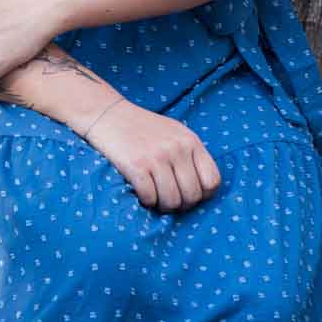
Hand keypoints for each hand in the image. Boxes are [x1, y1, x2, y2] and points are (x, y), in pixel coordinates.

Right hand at [81, 100, 222, 211]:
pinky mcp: (136, 166)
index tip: (189, 195)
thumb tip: (203, 189)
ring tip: (155, 198)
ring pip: (172, 201)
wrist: (109, 115)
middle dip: (181, 205)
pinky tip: (142, 193)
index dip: (203, 195)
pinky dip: (147, 201)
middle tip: (168, 199)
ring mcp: (157, 157)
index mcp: (191, 141)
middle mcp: (177, 149)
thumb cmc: (144, 128)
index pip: (212, 181)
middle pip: (192, 196)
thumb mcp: (175, 133)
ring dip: (163, 206)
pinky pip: (150, 198)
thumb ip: (191, 155)